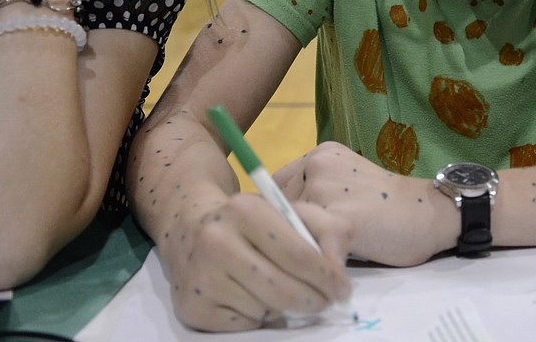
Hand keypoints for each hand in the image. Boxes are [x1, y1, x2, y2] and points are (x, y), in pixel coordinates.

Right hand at [160, 192, 352, 331]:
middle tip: (325, 302)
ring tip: (277, 287)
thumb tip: (337, 274)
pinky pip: (245, 325)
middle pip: (284, 291)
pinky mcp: (193, 307)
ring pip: (266, 310)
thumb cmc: (254, 223)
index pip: (299, 255)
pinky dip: (258, 316)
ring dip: (283, 307)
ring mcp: (201, 276)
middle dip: (314, 301)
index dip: (328, 278)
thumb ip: (327, 232)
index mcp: (246, 210)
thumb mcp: (291, 211)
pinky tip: (251, 295)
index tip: (343, 289)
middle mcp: (217, 242)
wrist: (193, 229)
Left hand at [274, 142, 456, 266]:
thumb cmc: (390, 205)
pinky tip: (335, 275)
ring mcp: (327, 189)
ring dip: (302, 250)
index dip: (282, 213)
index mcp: (320, 155)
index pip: (277, 187)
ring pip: (290, 228)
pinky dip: (320, 265)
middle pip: (277, 207)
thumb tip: (278, 221)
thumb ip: (316, 191)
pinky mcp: (341, 217)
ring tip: (322, 263)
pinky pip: (312, 247)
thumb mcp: (346, 183)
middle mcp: (318, 165)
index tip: (297, 231)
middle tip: (310, 250)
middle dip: (289, 232)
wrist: (431, 213)